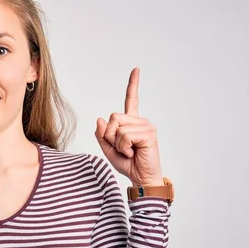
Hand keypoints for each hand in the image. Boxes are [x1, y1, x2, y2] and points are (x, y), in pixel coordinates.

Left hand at [94, 67, 163, 186]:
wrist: (141, 179)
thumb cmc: (128, 164)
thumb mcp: (108, 150)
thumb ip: (102, 135)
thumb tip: (100, 119)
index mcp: (132, 123)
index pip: (132, 100)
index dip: (133, 85)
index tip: (136, 69)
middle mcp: (141, 121)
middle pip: (113, 117)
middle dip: (110, 136)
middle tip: (122, 149)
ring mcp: (146, 126)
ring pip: (117, 127)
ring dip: (117, 144)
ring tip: (129, 152)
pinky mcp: (148, 134)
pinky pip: (125, 136)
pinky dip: (124, 147)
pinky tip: (133, 153)